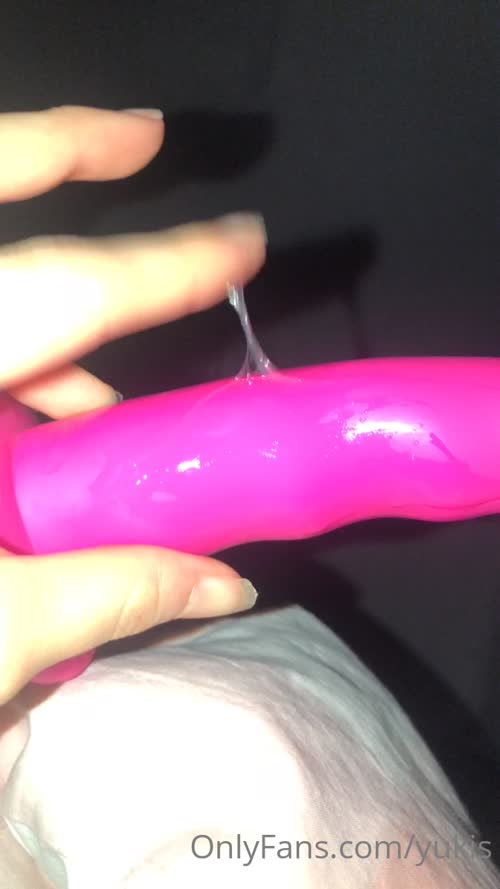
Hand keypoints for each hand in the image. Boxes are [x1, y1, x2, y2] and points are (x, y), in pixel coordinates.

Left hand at [0, 105, 265, 703]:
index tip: (246, 240)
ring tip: (117, 393)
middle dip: (63, 152)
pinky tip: (47, 432)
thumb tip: (228, 583)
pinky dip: (12, 374)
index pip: (64, 297)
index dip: (166, 266)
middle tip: (149, 133)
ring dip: (50, 320)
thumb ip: (116, 590)